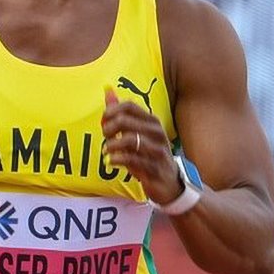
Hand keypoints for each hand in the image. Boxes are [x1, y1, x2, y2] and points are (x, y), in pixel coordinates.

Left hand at [101, 88, 181, 204]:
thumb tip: (107, 90)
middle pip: (124, 121)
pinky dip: (116, 159)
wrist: (170, 184)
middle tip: (105, 137)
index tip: (103, 122)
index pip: (128, 106)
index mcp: (152, 121)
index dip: (111, 111)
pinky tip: (111, 162)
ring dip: (111, 145)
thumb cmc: (150, 155)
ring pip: (128, 139)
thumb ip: (121, 112)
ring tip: (106, 150)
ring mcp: (157, 150)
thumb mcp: (137, 133)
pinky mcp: (154, 168)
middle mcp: (156, 133)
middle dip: (108, 128)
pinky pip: (131, 159)